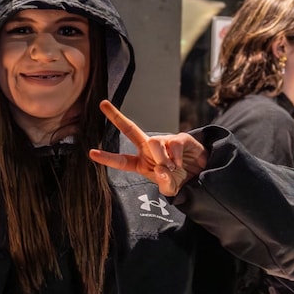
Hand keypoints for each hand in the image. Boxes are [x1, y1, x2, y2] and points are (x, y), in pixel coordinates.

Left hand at [88, 100, 206, 195]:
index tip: (91, 153)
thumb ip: (165, 183)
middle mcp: (148, 149)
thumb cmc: (180, 180)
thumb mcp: (171, 189)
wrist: (201, 175)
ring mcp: (163, 142)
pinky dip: (176, 156)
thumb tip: (162, 170)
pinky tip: (180, 163)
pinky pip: (173, 144)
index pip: (121, 161)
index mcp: (141, 163)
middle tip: (102, 103)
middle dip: (116, 116)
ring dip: (162, 158)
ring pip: (154, 142)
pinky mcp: (179, 138)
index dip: (107, 157)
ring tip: (172, 168)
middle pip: (130, 130)